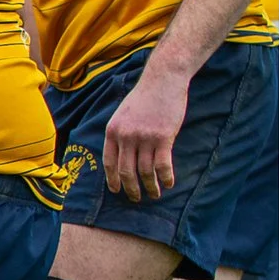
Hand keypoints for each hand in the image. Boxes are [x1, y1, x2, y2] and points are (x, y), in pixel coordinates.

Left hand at [102, 67, 186, 201]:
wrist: (162, 81)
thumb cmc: (144, 97)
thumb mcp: (123, 115)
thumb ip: (120, 134)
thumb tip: (122, 154)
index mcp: (112, 131)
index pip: (109, 162)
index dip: (112, 179)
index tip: (116, 191)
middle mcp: (125, 137)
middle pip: (125, 171)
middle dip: (131, 188)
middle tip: (136, 199)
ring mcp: (143, 138)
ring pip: (145, 171)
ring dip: (150, 187)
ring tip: (155, 195)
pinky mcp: (163, 137)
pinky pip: (162, 165)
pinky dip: (166, 177)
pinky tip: (169, 184)